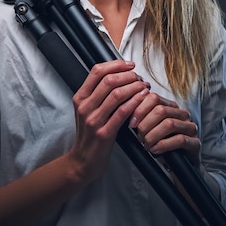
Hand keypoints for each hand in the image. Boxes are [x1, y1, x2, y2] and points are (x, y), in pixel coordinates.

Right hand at [68, 60, 149, 182]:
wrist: (83, 161)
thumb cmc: (90, 133)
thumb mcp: (88, 110)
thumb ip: (98, 93)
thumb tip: (118, 73)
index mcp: (80, 97)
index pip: (97, 71)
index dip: (116, 64)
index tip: (130, 65)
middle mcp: (84, 106)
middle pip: (109, 80)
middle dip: (129, 76)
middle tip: (140, 78)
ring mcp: (93, 120)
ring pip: (117, 94)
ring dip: (135, 87)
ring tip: (145, 87)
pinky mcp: (104, 133)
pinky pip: (123, 112)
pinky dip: (135, 101)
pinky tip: (143, 98)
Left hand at [129, 92, 200, 166]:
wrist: (178, 167)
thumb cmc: (161, 146)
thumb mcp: (151, 129)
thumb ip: (142, 118)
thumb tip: (124, 111)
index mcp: (171, 107)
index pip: (154, 98)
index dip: (140, 109)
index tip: (131, 123)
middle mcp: (182, 114)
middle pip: (161, 110)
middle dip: (145, 124)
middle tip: (139, 137)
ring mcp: (190, 128)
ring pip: (169, 124)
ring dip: (153, 135)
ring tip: (146, 145)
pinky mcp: (195, 143)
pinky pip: (180, 140)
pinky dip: (163, 145)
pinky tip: (155, 150)